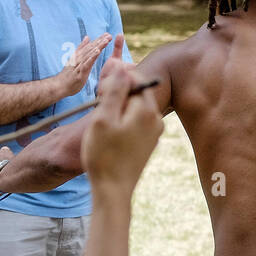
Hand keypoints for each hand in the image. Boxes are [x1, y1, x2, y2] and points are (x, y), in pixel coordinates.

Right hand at [54, 34, 112, 97]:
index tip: (108, 34)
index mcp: (79, 56)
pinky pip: (86, 64)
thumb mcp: (75, 59)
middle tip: (109, 35)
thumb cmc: (68, 74)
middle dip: (100, 41)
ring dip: (98, 47)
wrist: (59, 86)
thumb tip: (87, 37)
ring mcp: (78, 65)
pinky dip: (91, 58)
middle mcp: (79, 58)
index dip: (99, 40)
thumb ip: (81, 48)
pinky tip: (97, 52)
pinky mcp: (79, 73)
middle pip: (91, 48)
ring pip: (89, 54)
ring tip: (105, 41)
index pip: (90, 46)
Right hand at [81, 58, 162, 200]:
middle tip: (99, 111)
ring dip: (118, 109)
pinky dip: (123, 122)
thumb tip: (121, 65)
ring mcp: (154, 132)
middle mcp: (156, 118)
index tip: (99, 95)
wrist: (113, 190)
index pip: (134, 77)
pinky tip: (110, 137)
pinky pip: (136, 121)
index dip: (114, 81)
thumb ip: (114, 89)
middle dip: (117, 94)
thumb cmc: (103, 155)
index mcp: (147, 109)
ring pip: (135, 107)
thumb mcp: (103, 118)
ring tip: (103, 126)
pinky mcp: (149, 142)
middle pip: (137, 92)